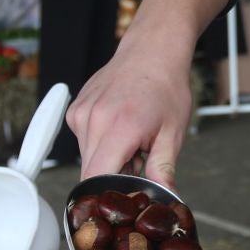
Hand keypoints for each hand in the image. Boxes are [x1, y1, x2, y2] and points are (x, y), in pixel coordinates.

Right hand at [66, 40, 193, 185]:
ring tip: (130, 139)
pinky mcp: (75, 109)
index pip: (96, 178)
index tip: (124, 197)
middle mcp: (94, 120)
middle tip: (138, 159)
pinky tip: (118, 126)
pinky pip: (83, 139)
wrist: (152, 50)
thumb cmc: (166, 86)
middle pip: (90, 170)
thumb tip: (166, 198)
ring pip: (86, 156)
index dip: (108, 194)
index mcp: (119, 128)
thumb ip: (163, 169)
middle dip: (112, 175)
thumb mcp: (173, 132)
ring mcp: (81, 113)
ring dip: (106, 158)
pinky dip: (100, 141)